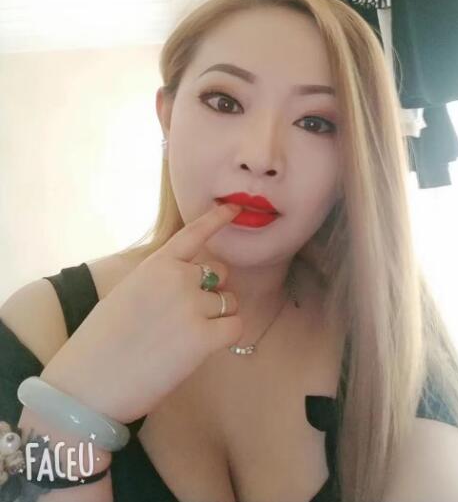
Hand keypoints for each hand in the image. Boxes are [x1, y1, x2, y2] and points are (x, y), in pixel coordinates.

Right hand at [41, 202, 242, 422]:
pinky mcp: (203, 337)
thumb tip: (189, 283)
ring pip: (229, 302)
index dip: (217, 219)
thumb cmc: (101, 343)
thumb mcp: (127, 293)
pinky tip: (204, 348)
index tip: (234, 208)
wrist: (88, 383)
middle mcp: (178, 277)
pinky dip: (226, 337)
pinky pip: (235, 327)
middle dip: (211, 291)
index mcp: (155, 264)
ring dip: (219, 316)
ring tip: (188, 338)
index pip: (194, 233)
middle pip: (219, 273)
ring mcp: (192, 305)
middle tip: (187, 317)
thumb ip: (159, 281)